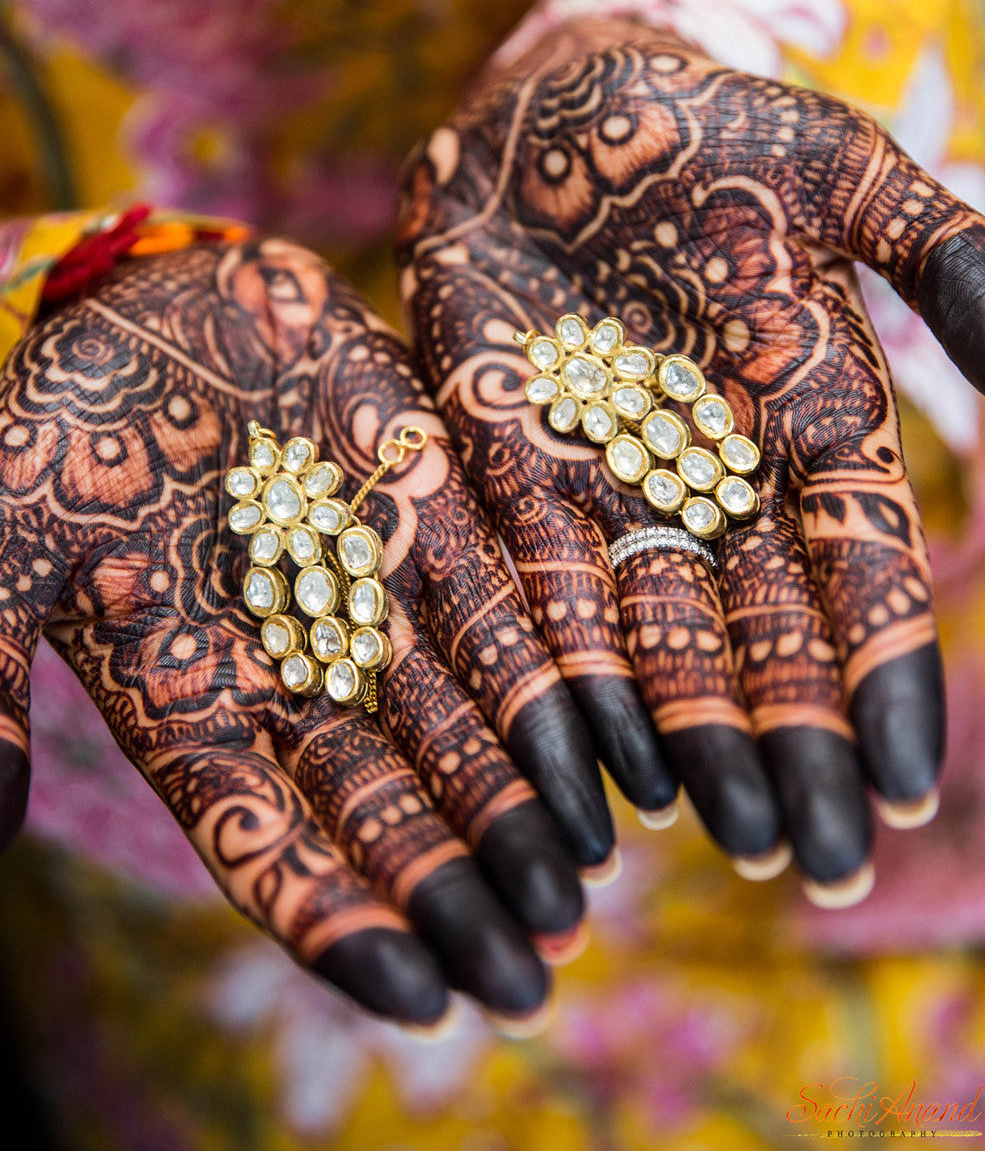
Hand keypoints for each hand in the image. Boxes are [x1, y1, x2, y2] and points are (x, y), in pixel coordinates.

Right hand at [0, 237, 609, 1023]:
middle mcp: (297, 665)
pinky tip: (611, 740)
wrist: (153, 301)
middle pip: (385, 799)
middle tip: (531, 974)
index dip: (334, 915)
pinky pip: (505, 600)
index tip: (418, 996)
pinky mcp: (435, 509)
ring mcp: (371, 591)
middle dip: (456, 886)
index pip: (264, 833)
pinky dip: (555, 670)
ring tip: (581, 886)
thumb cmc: (61, 422)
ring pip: (460, 718)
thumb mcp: (2, 532)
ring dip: (521, 801)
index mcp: (191, 694)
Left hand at [398, 18, 984, 892]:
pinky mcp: (512, 472)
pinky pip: (544, 593)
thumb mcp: (843, 168)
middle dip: (794, 745)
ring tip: (719, 840)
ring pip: (662, 636)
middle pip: (768, 633)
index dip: (880, 674)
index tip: (897, 781)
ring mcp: (615, 481)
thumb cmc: (709, 129)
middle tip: (818, 862)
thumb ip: (944, 254)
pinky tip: (593, 766)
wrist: (552, 111)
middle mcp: (719, 474)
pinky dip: (570, 679)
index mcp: (812, 417)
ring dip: (692, 739)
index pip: (862, 568)